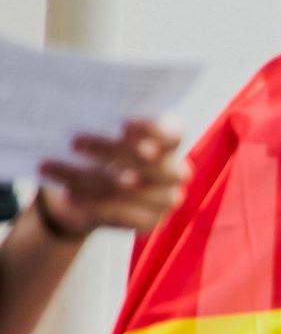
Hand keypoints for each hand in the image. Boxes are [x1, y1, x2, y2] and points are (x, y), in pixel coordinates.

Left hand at [36, 120, 187, 236]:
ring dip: (89, 178)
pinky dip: (95, 204)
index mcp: (169, 142)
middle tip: (75, 143)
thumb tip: (79, 111)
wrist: (83, 190)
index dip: (152, 130)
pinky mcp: (150, 221)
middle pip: (152, 164)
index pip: (173, 134)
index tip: (122, 125)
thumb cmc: (93, 148)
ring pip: (132, 190)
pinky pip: (125, 215)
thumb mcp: (96, 129)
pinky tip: (70, 193)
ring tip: (53, 167)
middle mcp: (174, 171)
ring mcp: (166, 199)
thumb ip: (100, 121)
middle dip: (111, 152)